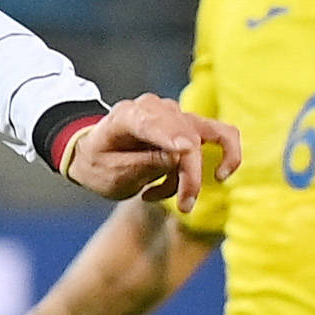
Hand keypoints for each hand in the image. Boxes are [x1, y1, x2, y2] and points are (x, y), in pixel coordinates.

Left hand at [59, 94, 239, 214]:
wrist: (94, 155)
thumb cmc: (99, 164)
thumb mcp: (111, 174)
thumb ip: (143, 164)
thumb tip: (180, 156)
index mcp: (126, 116)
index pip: (152, 123)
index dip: (171, 136)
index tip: (186, 150)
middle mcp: (155, 108)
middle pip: (188, 135)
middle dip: (190, 174)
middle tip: (185, 206)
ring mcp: (175, 115)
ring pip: (212, 134)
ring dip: (201, 170)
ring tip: (180, 200)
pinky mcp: (191, 125)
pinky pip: (219, 138)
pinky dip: (214, 163)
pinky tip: (175, 187)